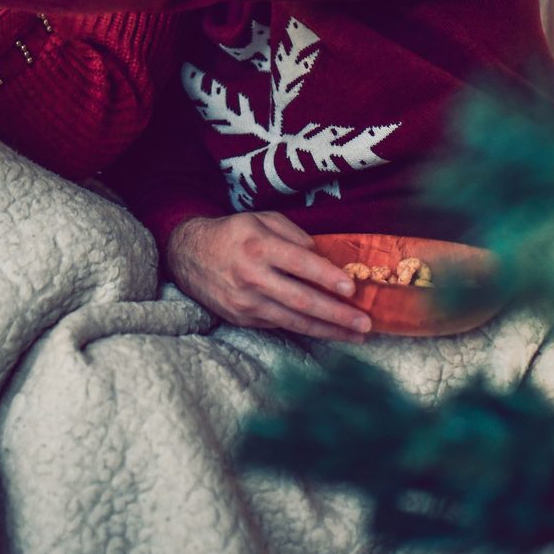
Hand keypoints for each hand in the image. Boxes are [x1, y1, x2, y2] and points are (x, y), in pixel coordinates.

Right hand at [166, 212, 371, 342]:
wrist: (189, 256)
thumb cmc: (233, 233)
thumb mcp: (261, 219)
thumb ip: (293, 234)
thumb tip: (321, 257)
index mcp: (258, 245)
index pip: (299, 264)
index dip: (327, 277)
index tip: (352, 288)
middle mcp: (252, 276)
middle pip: (301, 300)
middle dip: (336, 314)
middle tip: (364, 323)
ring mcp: (246, 302)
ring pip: (294, 320)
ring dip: (328, 330)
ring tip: (355, 335)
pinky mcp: (242, 318)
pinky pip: (280, 324)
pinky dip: (307, 329)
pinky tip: (328, 331)